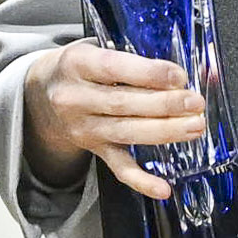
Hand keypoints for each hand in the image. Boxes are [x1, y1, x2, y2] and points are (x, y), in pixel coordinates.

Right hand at [23, 40, 214, 196]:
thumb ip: (133, 58)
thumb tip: (181, 74)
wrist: (42, 92)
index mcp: (77, 64)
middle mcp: (75, 98)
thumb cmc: (81, 67)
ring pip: (125, 133)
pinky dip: (141, 180)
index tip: (179, 77)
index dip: (148, 73)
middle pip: (122, 104)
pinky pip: (118, 168)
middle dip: (164, 105)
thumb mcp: (95, 49)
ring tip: (193, 127)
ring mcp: (83, 127)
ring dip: (164, 132)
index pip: (113, 68)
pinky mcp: (93, 148)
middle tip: (195, 103)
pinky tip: (163, 188)